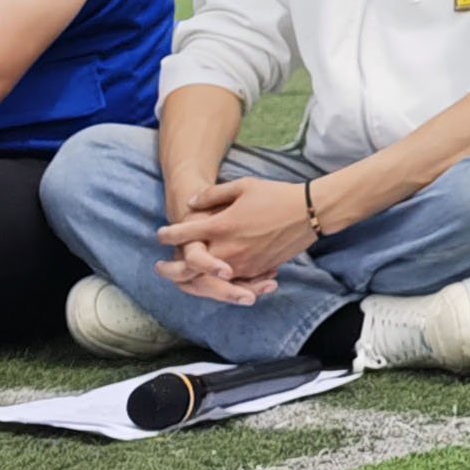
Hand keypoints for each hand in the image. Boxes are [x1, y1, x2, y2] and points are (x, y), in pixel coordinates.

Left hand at [157, 177, 318, 304]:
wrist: (310, 213)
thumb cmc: (276, 195)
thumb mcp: (243, 186)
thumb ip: (214, 194)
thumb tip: (192, 204)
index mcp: (221, 225)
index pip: (185, 233)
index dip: (169, 233)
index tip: (160, 234)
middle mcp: (228, 248)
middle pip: (190, 267)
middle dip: (171, 268)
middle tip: (159, 267)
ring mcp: (242, 263)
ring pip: (209, 281)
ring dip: (191, 281)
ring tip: (181, 279)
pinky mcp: (256, 270)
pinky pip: (232, 283)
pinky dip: (219, 283)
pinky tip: (212, 280)